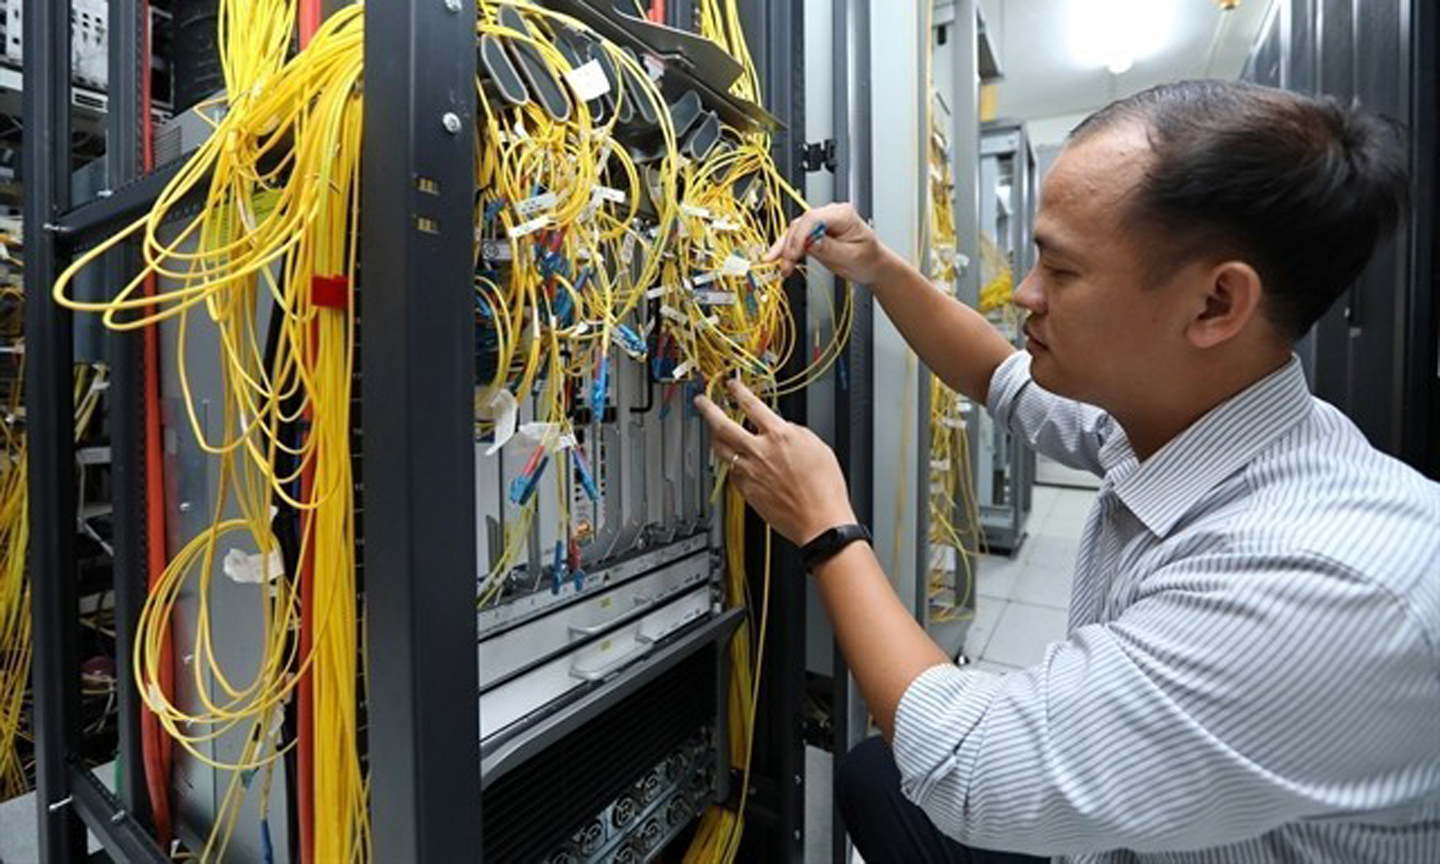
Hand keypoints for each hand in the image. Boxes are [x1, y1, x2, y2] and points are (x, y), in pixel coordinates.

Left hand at [694, 379, 856, 545]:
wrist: (820, 521)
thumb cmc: (824, 488)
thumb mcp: (818, 447)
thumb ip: (795, 432)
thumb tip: (783, 428)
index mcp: (780, 436)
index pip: (752, 405)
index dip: (738, 391)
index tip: (731, 385)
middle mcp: (760, 451)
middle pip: (723, 424)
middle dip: (708, 409)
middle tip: (701, 401)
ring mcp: (750, 472)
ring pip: (720, 449)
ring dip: (712, 436)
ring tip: (711, 430)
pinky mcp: (746, 491)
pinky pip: (730, 471)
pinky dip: (729, 462)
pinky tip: (732, 460)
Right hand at [764, 202, 890, 283]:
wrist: (871, 265)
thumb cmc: (868, 259)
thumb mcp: (851, 256)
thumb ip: (830, 248)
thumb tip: (810, 242)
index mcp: (843, 214)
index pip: (813, 218)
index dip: (800, 236)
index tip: (794, 254)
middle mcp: (830, 214)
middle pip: (801, 224)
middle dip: (790, 245)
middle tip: (786, 264)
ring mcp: (821, 223)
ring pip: (794, 231)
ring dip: (785, 249)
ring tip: (782, 266)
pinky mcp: (814, 234)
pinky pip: (796, 239)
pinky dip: (787, 250)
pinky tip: (779, 259)